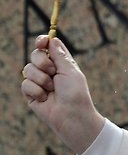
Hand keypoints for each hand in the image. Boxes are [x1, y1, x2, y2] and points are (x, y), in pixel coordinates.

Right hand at [21, 35, 104, 154]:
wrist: (71, 116)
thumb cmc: (75, 93)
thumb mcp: (70, 71)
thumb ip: (60, 55)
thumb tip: (52, 39)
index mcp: (61, 63)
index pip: (48, 47)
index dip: (42, 42)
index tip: (42, 42)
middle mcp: (49, 71)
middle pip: (35, 54)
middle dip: (42, 61)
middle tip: (52, 72)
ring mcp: (39, 82)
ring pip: (28, 69)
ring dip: (41, 79)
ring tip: (52, 89)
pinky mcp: (31, 94)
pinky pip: (25, 84)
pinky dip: (36, 90)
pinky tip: (45, 99)